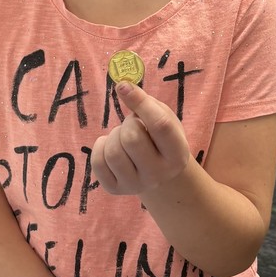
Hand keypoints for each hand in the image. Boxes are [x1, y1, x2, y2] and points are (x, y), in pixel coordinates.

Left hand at [91, 82, 190, 196]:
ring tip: (124, 137)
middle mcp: (158, 175)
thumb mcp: (164, 119)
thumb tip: (123, 86)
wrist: (160, 175)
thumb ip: (147, 103)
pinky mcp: (116, 190)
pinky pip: (98, 162)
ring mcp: (136, 185)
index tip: (123, 86)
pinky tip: (111, 146)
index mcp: (177, 154)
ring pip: (113, 152)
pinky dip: (100, 147)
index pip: (160, 125)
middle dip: (128, 123)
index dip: (140, 103)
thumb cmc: (161, 139)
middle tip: (134, 124)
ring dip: (115, 135)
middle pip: (132, 138)